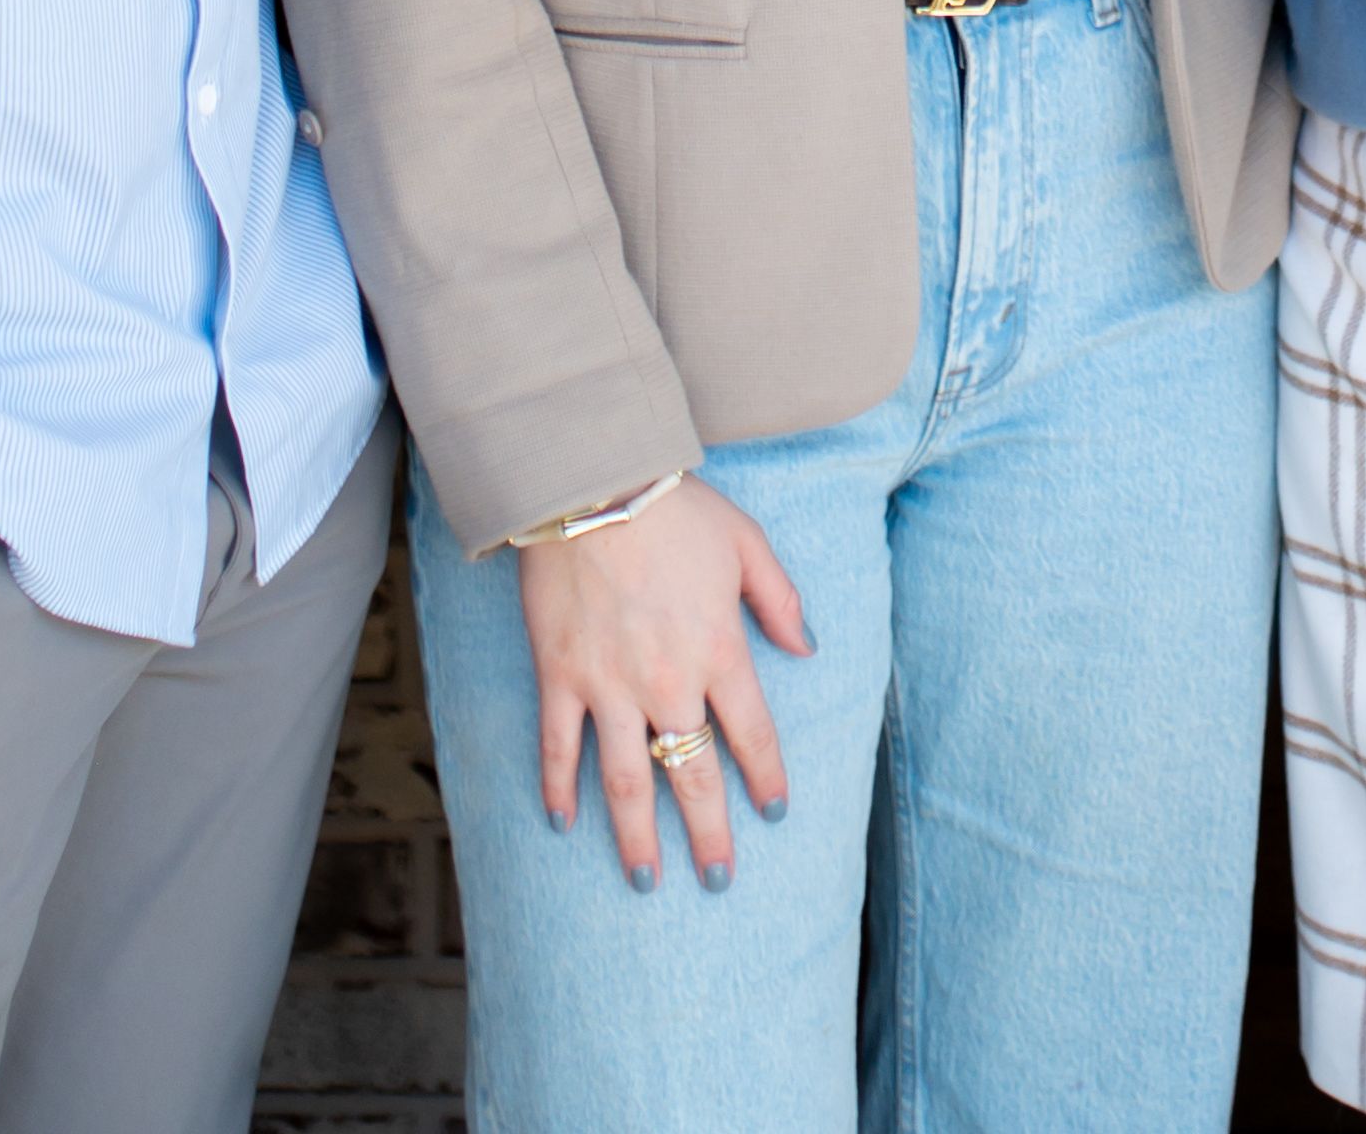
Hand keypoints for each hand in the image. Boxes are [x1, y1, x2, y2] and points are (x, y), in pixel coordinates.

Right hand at [514, 481, 807, 891]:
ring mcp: (608, 685)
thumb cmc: (676, 509)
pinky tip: (564, 823)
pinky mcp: (559, 676)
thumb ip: (779, 600)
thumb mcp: (747, 544)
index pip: (752, 734)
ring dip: (637, 836)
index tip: (774, 813)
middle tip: (717, 879)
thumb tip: (806, 648)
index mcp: (719, 651)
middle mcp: (667, 681)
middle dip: (708, 833)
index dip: (765, 778)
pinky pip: (558, 746)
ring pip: (627, 780)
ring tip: (646, 880)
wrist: (593, 485)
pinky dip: (558, 787)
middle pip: (693, 773)